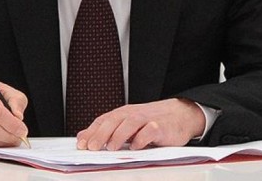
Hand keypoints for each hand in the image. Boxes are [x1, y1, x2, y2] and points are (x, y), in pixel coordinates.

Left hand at [76, 98, 204, 150]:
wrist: (179, 114)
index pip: (103, 120)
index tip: (82, 144)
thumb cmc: (150, 121)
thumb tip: (83, 138)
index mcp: (122, 114)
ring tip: (111, 148)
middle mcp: (133, 114)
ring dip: (119, 135)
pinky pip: (150, 130)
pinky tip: (136, 146)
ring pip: (130, 123)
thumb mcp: (126, 124)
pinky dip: (142, 138)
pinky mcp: (161, 126)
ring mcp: (147, 119)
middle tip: (92, 147)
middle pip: (114, 120)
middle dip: (101, 134)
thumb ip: (106, 130)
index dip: (91, 132)